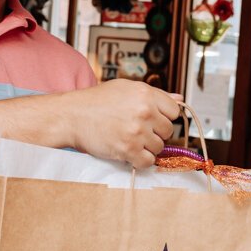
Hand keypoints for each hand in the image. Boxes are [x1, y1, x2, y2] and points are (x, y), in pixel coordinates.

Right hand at [61, 81, 182, 168]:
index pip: (174, 111)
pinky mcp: (128, 149)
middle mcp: (144, 111)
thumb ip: (155, 94)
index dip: (163, 117)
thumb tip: (180, 98)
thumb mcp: (126, 88)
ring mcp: (137, 131)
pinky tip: (129, 152)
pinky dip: (140, 161)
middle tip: (137, 131)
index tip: (152, 120)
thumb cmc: (96, 102)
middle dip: (155, 133)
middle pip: (168, 131)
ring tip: (129, 140)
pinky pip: (148, 162)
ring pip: (159, 148)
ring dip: (146, 148)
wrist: (71, 116)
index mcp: (146, 94)